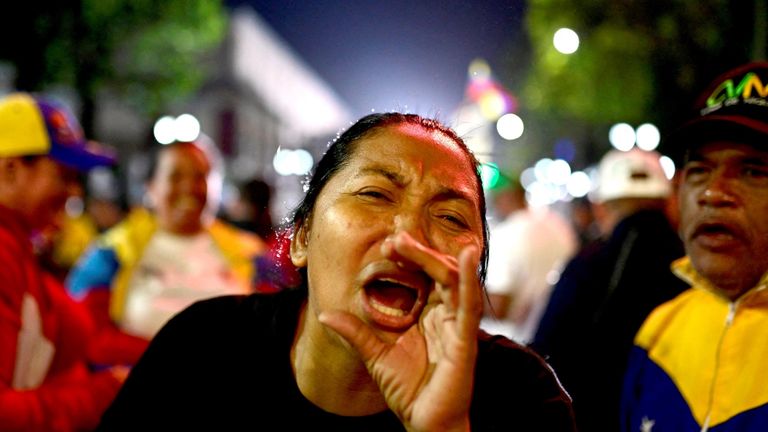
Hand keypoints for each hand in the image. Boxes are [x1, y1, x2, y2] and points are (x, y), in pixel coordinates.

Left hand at [319, 232, 481, 431]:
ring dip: (434, 257)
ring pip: (453, 280)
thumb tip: (324, 314)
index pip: (422, 276)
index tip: (388, 244)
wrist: (424, 422)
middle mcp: (445, 314)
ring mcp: (457, 324)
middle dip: (417, 253)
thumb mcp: (375, 355)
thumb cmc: (407, 390)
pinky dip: (470, 278)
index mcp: (428, 314)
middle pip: (437, 272)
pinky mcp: (465, 338)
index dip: (408, 257)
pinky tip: (466, 256)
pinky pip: (470, 303)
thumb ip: (355, 332)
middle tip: (395, 237)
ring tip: (410, 242)